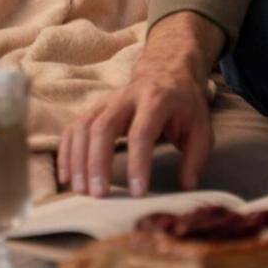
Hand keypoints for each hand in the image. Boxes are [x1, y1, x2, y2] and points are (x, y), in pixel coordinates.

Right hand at [57, 11, 224, 197]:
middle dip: (98, 162)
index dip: (137, 163)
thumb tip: (186, 186)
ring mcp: (107, 101)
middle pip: (103, 127)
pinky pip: (73, 128)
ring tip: (82, 191)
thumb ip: (196, 157)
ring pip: (83, 127)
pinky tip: (67, 178)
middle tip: (99, 194)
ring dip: (78, 160)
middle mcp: (127, 97)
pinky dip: (66, 153)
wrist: (167, 72)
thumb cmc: (184, 105)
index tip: (137, 192)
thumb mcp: (201, 128)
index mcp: (157, 100)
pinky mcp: (94, 108)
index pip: (141, 132)